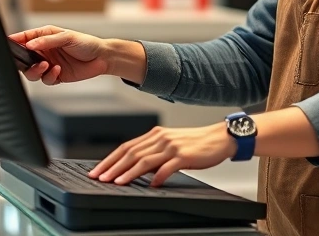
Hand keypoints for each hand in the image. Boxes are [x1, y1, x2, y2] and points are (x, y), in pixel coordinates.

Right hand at [10, 26, 110, 85]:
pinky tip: (57, 70)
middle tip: (28, 61)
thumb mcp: (67, 36)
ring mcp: (49, 64)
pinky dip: (49, 76)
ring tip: (46, 65)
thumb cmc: (86, 42)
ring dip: (36, 70)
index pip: (25, 38)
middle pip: (24, 58)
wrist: (102, 58)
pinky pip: (46, 80)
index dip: (16, 40)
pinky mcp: (56, 76)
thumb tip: (30, 44)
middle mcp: (44, 51)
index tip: (9, 43)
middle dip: (23, 61)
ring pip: (32, 72)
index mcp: (44, 37)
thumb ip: (47, 41)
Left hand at [89, 123, 236, 186]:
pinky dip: (157, 176)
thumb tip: (135, 169)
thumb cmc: (195, 143)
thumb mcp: (170, 145)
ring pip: (144, 160)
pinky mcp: (184, 155)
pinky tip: (150, 184)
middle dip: (113, 167)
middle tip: (100, 178)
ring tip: (118, 182)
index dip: (110, 159)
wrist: (220, 137)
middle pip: (131, 153)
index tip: (98, 170)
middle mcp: (160, 138)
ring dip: (129, 172)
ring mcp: (172, 146)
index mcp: (155, 135)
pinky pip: (167, 167)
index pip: (126, 147)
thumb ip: (153, 154)